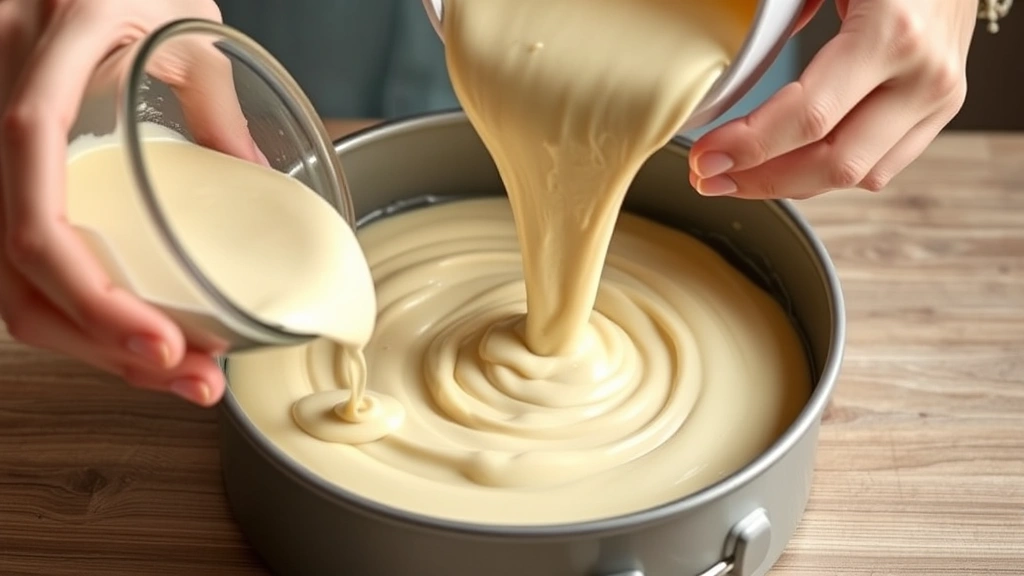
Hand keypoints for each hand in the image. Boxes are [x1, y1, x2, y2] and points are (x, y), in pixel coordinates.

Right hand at [0, 0, 254, 405]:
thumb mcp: (183, 22)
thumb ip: (213, 100)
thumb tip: (256, 180)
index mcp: (37, 72)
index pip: (34, 213)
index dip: (93, 300)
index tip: (165, 349)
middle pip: (18, 276)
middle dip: (108, 349)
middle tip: (192, 379)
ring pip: (8, 282)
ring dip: (95, 344)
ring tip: (177, 370)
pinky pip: (15, 257)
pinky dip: (74, 307)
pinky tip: (127, 330)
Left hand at [689, 0, 977, 198]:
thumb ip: (781, 11)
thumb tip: (725, 60)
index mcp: (892, 33)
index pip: (810, 116)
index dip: (750, 146)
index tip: (705, 157)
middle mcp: (925, 76)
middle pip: (834, 163)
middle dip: (760, 180)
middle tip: (709, 178)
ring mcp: (939, 98)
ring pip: (855, 175)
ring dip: (788, 184)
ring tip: (736, 177)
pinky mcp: (939, 111)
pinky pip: (878, 167)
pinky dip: (826, 174)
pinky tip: (785, 165)